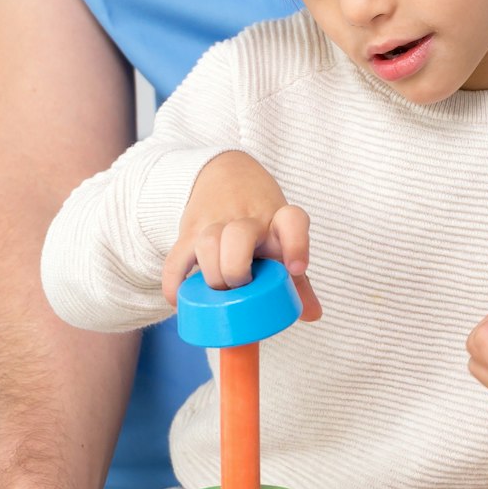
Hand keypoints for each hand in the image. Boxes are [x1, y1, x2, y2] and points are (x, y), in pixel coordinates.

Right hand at [161, 151, 320, 319]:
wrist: (228, 174)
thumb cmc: (262, 220)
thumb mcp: (283, 241)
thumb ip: (297, 280)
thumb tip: (313, 314)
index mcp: (278, 221)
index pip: (293, 221)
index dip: (296, 244)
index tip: (296, 268)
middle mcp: (249, 218)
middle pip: (239, 236)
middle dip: (236, 269)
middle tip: (240, 285)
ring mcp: (217, 221)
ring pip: (207, 242)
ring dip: (211, 273)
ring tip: (218, 289)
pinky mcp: (190, 229)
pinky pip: (176, 257)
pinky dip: (174, 281)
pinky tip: (179, 299)